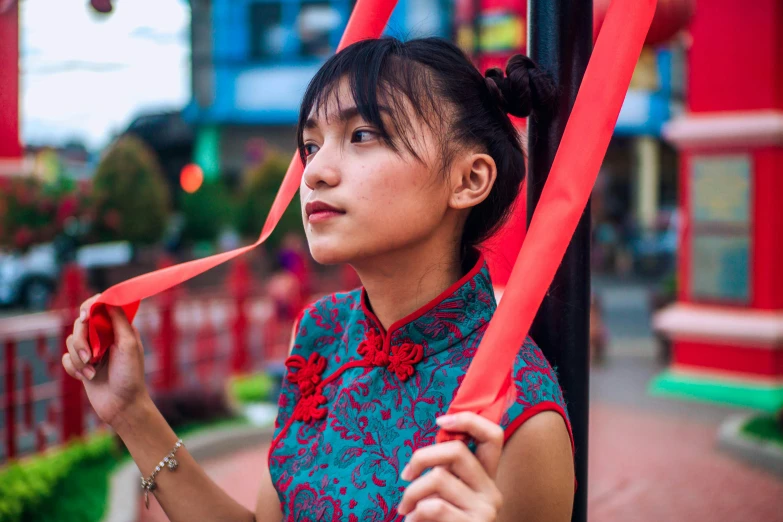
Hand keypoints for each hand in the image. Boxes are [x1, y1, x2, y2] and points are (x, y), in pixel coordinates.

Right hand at [62, 295, 148, 427]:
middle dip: (81, 340)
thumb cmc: (130, 376)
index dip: (89, 307)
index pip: (100, 306)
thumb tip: (109, 300)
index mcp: (118, 328)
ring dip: (78, 358)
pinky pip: (65, 358)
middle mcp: (104, 336)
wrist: (122, 406)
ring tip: (91, 372)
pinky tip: (87, 378)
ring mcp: (92, 350)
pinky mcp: (81, 365)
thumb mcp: (128, 345)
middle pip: (80, 324)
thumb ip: (119, 321)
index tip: (85, 316)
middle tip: (91, 356)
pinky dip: (73, 368)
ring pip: (70, 341)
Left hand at [398, 412, 503, 520]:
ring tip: (406, 508)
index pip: (493, 435)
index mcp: (486, 477)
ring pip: (438, 478)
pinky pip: (434, 506)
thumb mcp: (448, 495)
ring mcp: (486, 509)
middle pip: (456, 450)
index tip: (440, 420)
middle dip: (421, 457)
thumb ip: (446, 472)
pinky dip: (414, 513)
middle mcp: (492, 490)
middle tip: (406, 475)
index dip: (468, 419)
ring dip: (411, 493)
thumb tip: (432, 442)